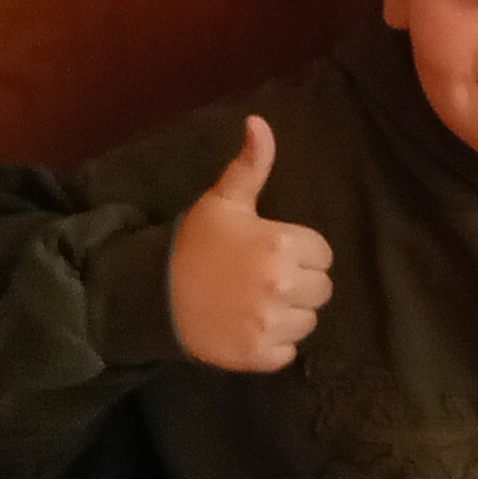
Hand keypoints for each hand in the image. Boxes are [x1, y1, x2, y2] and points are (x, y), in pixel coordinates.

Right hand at [168, 117, 333, 370]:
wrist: (154, 295)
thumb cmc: (195, 244)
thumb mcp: (223, 201)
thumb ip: (250, 165)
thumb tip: (259, 122)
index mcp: (282, 245)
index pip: (323, 254)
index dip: (300, 251)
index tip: (273, 251)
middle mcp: (283, 287)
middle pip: (321, 289)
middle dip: (300, 282)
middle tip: (265, 277)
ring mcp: (271, 325)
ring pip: (308, 321)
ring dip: (290, 313)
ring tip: (258, 301)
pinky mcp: (259, 356)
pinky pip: (289, 351)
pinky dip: (275, 343)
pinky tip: (251, 326)